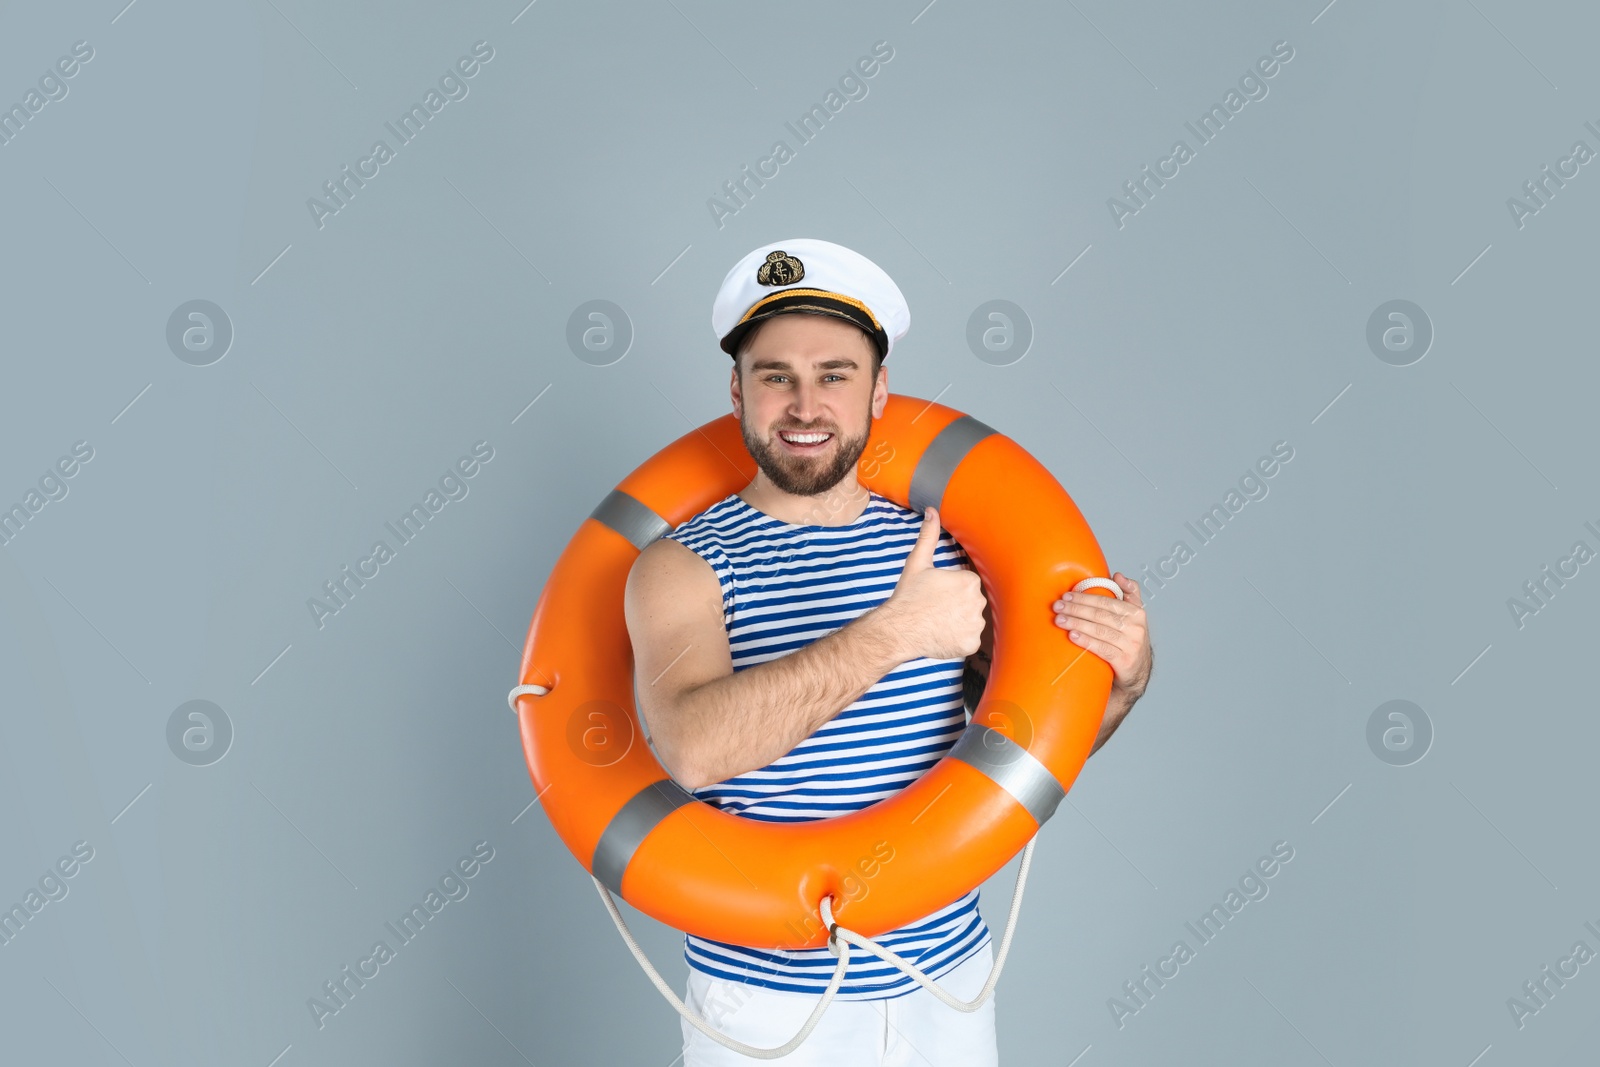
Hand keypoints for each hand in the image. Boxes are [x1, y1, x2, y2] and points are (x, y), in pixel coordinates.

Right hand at [884, 506, 986, 660]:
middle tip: (936, 609)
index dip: (951, 589)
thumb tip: (932, 511)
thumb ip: (928, 536)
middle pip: (971, 602)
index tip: (937, 595)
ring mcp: (975, 625)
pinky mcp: (971, 644)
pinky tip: (943, 635)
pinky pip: (970, 640)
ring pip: (971, 621)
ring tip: (938, 622)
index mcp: (970, 581)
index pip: (967, 585)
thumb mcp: (917, 562)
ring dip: (959, 622)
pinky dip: (959, 639)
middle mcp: (978, 602)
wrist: (898, 629)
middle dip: (957, 605)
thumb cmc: (908, 595)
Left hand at [1053, 573, 1151, 745]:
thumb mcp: (1134, 616)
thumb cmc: (1129, 639)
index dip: (1085, 597)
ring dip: (1076, 623)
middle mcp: (1136, 628)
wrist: (1137, 672)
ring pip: (1100, 631)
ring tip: (1059, 620)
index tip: (1067, 595)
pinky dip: (1086, 640)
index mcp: (1137, 612)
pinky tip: (1072, 635)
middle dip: (1076, 609)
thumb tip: (1118, 575)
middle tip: (1057, 606)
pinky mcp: (1125, 662)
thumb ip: (1129, 593)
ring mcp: (1132, 645)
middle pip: (1101, 615)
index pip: (1107, 602)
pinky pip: (1102, 649)